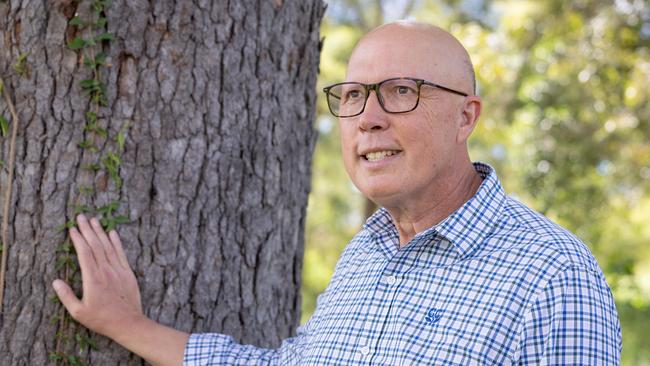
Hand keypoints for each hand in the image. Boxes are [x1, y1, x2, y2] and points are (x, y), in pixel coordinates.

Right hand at [52, 214, 143, 339]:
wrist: (128, 323)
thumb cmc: (102, 319)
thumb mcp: (79, 312)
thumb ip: (66, 296)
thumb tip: (55, 281)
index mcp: (93, 279)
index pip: (84, 253)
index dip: (78, 239)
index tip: (72, 229)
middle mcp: (106, 271)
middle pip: (96, 245)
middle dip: (87, 230)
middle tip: (81, 216)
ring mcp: (119, 271)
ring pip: (108, 246)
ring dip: (100, 232)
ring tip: (94, 220)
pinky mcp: (128, 273)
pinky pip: (121, 254)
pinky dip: (117, 242)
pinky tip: (112, 233)